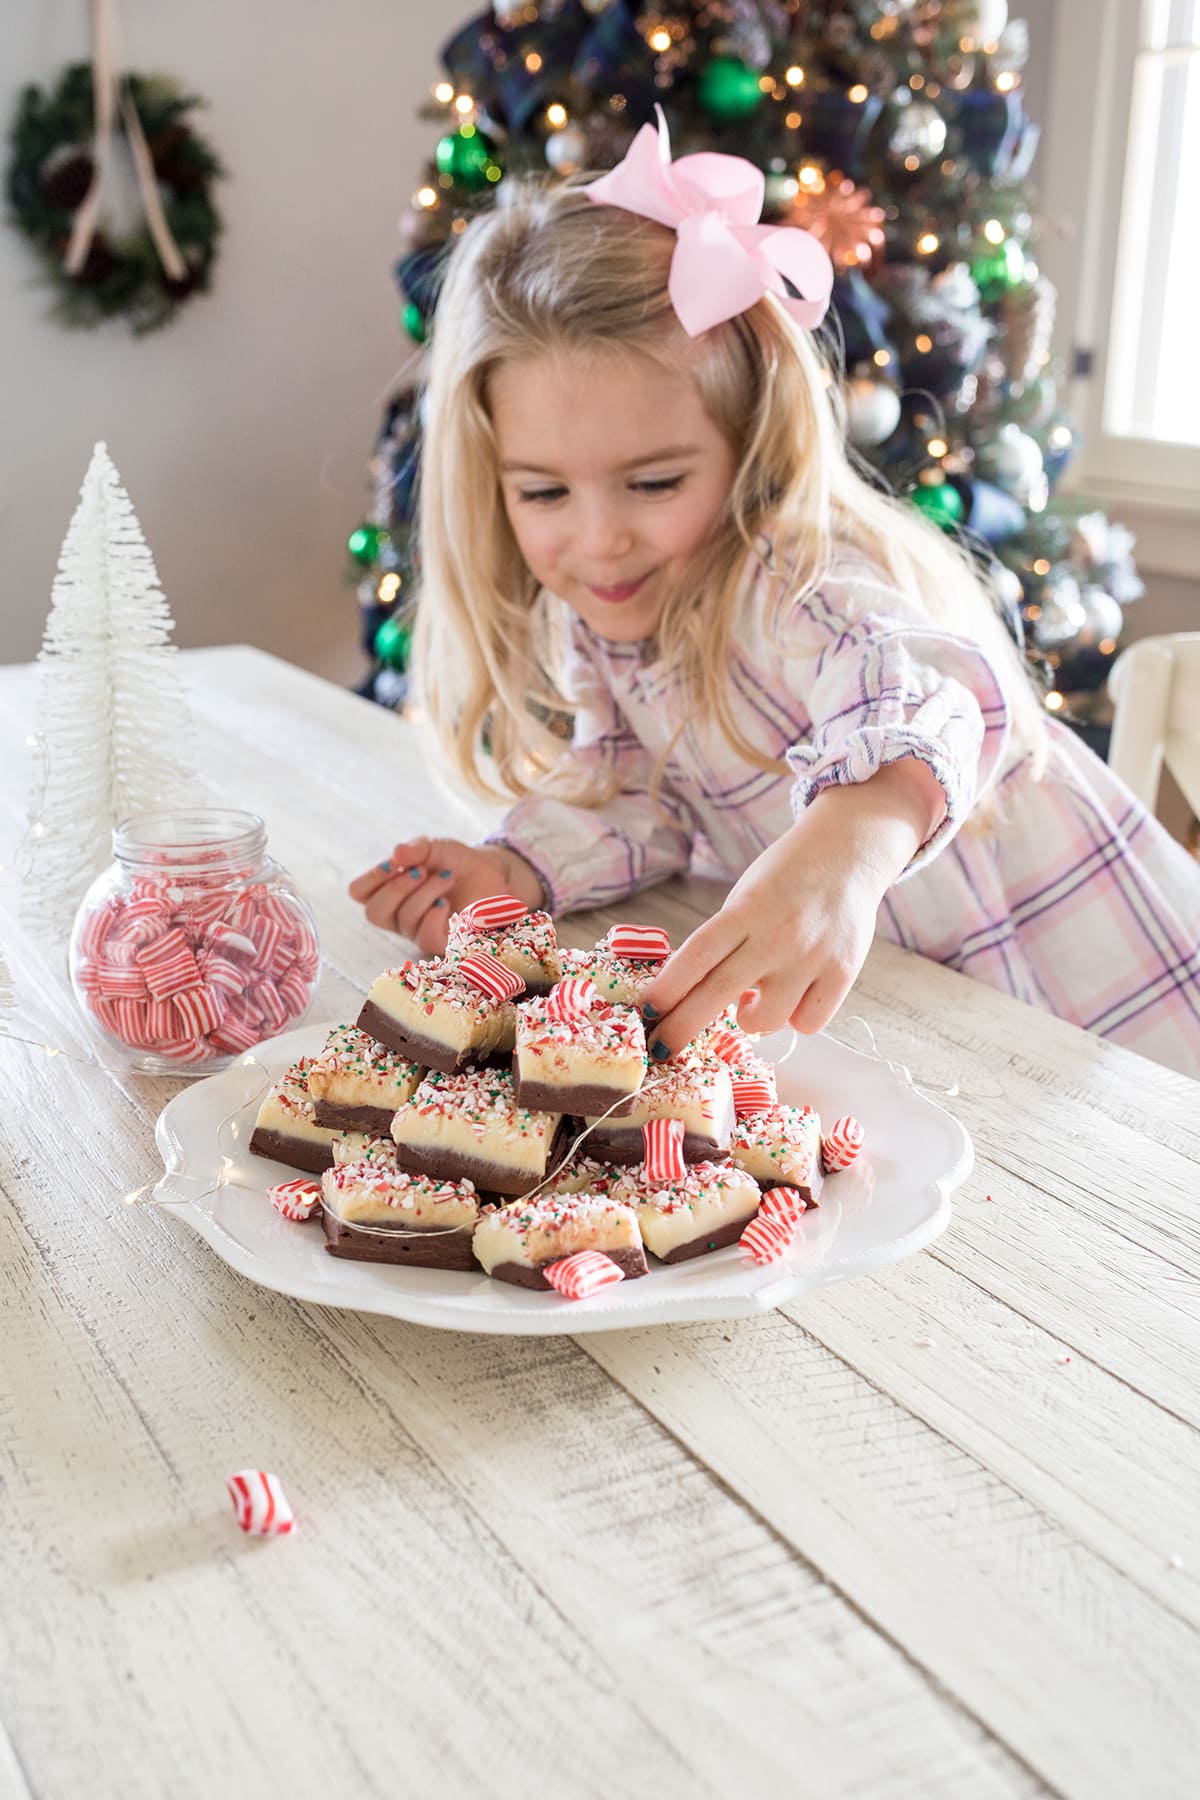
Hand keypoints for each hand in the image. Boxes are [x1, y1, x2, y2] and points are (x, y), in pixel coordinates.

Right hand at [347, 836, 544, 954]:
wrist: (492, 874)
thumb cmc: (455, 862)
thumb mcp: (435, 848)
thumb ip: (416, 849)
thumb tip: (397, 854)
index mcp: (387, 891)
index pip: (358, 892)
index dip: (371, 877)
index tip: (395, 861)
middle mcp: (397, 916)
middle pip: (374, 913)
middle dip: (397, 888)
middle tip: (421, 870)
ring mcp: (418, 932)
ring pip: (405, 920)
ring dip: (426, 893)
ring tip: (447, 878)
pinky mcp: (443, 944)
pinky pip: (426, 939)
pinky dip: (434, 916)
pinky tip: (447, 903)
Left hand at [639, 760, 944, 1054]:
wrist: (847, 854)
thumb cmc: (785, 879)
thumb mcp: (745, 897)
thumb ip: (725, 941)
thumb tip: (695, 995)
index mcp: (745, 910)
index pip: (695, 956)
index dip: (667, 988)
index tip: (646, 1012)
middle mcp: (777, 935)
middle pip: (718, 993)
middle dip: (683, 1027)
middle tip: (661, 1047)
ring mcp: (811, 957)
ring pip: (766, 1020)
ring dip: (750, 1020)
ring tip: (756, 997)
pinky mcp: (843, 973)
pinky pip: (807, 1023)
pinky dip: (795, 1018)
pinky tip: (794, 996)